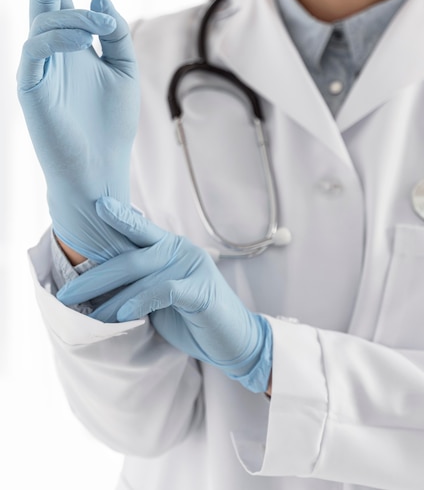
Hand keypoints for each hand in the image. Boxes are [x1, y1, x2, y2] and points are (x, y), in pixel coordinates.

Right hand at [17, 0, 138, 261]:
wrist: (101, 168)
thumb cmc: (112, 124)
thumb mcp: (125, 72)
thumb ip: (115, 35)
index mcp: (73, 46)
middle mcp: (53, 51)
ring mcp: (39, 67)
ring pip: (41, 18)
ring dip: (71, 10)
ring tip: (101, 22)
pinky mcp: (31, 87)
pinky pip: (36, 48)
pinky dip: (59, 36)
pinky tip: (84, 37)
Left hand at [56, 197, 272, 393]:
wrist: (233, 340)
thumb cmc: (192, 318)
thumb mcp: (162, 296)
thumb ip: (140, 283)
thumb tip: (97, 287)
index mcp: (172, 248)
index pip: (141, 230)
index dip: (120, 217)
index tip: (97, 206)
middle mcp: (182, 251)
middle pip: (132, 258)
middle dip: (95, 277)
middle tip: (66, 294)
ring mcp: (193, 267)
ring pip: (143, 276)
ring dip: (111, 300)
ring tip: (88, 318)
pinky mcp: (201, 290)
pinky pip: (164, 290)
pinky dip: (141, 301)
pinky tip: (124, 315)